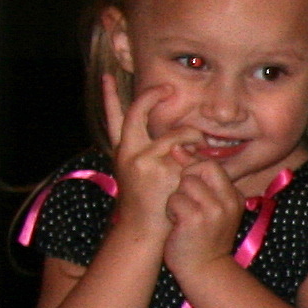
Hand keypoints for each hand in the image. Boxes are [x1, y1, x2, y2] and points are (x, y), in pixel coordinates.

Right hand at [100, 76, 195, 244]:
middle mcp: (127, 151)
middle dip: (153, 96)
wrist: (144, 230)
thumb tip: (181, 139)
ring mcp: (140, 159)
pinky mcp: (156, 168)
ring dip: (194, 137)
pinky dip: (197, 157)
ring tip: (199, 149)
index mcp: (123, 152)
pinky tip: (195, 171)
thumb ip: (159, 154)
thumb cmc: (151, 204)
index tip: (107, 77)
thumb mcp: (147, 175)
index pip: (113, 118)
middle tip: (168, 89)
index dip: (110, 97)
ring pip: (175, 133)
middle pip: (137, 112)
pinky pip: (188, 151)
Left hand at [157, 157, 242, 278]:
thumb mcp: (213, 209)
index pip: (213, 164)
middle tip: (183, 197)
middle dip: (186, 177)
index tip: (183, 182)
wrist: (204, 271)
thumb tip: (177, 147)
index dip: (193, 167)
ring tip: (180, 214)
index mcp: (234, 196)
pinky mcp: (195, 220)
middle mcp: (229, 201)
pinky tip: (175, 224)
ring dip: (176, 196)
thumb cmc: (202, 238)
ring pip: (186, 182)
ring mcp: (214, 210)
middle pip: (202, 166)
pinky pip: (175, 199)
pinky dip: (170, 210)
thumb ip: (202, 182)